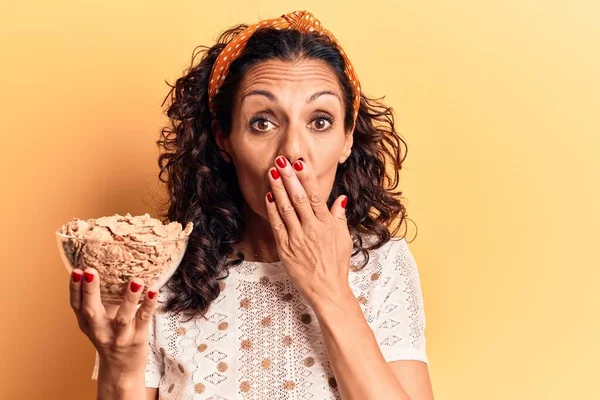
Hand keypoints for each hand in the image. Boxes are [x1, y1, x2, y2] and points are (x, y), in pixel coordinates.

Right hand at [69, 268, 158, 376]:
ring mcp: (119, 337)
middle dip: (90, 291)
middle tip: (90, 271)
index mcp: (87, 324)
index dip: (75, 288)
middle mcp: (100, 331)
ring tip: (136, 281)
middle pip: (92, 310)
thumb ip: (100, 300)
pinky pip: (144, 320)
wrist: (122, 370)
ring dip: (129, 298)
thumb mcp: (99, 321)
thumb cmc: (111, 337)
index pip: (77, 305)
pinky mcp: (137, 339)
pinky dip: (149, 305)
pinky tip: (153, 291)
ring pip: (123, 317)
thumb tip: (107, 265)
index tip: (76, 270)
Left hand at [265, 156, 352, 308]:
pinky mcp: (286, 249)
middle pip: (298, 198)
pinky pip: (277, 226)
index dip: (306, 178)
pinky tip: (268, 197)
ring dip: (278, 189)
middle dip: (289, 178)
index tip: (300, 164)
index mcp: (326, 224)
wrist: (328, 290)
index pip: (315, 196)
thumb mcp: (344, 238)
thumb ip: (339, 217)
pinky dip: (272, 210)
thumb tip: (341, 199)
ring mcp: (297, 239)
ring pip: (286, 209)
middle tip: (281, 161)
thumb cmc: (337, 264)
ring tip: (272, 173)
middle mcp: (311, 229)